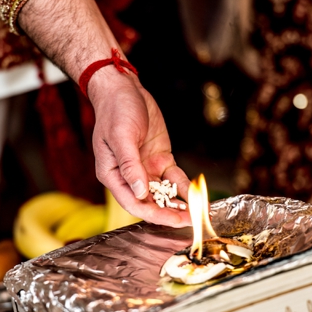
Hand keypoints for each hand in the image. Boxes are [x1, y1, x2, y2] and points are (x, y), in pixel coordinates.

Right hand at [18, 0, 190, 226]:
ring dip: (179, 204)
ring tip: (198, 213)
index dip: (153, 214)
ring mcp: (145, 169)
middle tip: (191, 222)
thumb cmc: (115, 111)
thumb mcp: (121, 136)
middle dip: (170, 214)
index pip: (133, 202)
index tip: (172, 220)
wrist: (124, 89)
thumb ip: (130, 165)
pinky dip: (184, 188)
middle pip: (150, 203)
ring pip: (164, 194)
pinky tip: (197, 196)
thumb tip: (140, 191)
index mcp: (113, 175)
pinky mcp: (159, 160)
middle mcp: (129, 176)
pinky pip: (173, 179)